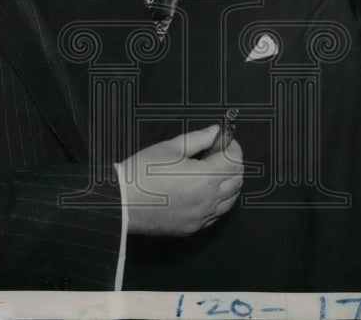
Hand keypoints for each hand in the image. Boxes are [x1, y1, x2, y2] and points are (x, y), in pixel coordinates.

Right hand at [120, 125, 242, 235]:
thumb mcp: (170, 148)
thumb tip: (216, 131)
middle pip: (238, 181)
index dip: (233, 147)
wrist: (122, 203)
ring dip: (229, 184)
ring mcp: (203, 217)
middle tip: (218, 154)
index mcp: (206, 176)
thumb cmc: (143, 171)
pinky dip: (218, 202)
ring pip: (231, 200)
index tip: (224, 141)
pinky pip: (217, 215)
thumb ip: (198, 139)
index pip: (235, 161)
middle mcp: (210, 199)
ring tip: (213, 173)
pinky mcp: (193, 228)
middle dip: (233, 165)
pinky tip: (204, 192)